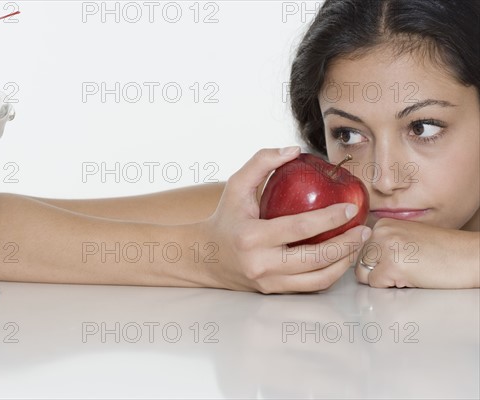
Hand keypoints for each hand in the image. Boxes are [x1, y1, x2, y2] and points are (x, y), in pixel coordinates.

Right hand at [199, 147, 371, 293]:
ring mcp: (268, 282)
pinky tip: (340, 258)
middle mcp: (261, 264)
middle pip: (315, 259)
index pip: (299, 228)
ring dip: (344, 263)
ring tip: (357, 245)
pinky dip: (330, 273)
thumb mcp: (236, 185)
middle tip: (364, 230)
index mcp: (251, 237)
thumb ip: (261, 162)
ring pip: (318, 279)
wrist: (205, 257)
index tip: (350, 208)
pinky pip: (310, 287)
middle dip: (347, 245)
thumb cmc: (225, 218)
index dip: (329, 219)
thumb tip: (294, 150)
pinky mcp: (274, 291)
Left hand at [355, 218, 479, 287]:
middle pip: (359, 262)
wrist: (471, 256)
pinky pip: (376, 285)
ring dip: (384, 279)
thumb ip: (382, 243)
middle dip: (378, 271)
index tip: (399, 258)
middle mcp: (381, 231)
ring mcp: (385, 247)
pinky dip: (392, 287)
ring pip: (363, 274)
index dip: (377, 261)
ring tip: (409, 271)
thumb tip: (358, 259)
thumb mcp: (405, 238)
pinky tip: (413, 277)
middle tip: (407, 267)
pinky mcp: (391, 266)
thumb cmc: (443, 252)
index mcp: (383, 224)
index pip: (359, 249)